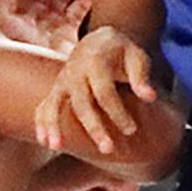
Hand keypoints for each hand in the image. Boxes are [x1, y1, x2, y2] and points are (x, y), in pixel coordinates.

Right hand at [35, 29, 167, 161]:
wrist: (97, 41)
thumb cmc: (121, 52)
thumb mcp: (136, 57)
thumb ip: (141, 76)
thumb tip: (150, 97)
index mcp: (96, 62)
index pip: (105, 92)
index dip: (118, 112)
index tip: (131, 129)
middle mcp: (74, 72)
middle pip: (81, 103)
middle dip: (94, 127)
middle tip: (107, 150)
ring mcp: (62, 82)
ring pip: (54, 105)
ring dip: (54, 126)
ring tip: (56, 147)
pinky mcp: (55, 90)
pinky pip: (43, 107)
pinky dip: (41, 124)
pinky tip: (45, 142)